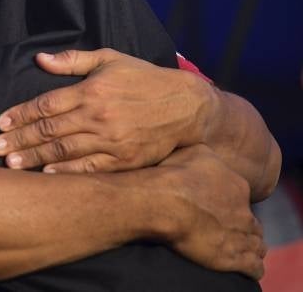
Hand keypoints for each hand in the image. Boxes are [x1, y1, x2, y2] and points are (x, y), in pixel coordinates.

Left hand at [0, 48, 214, 172]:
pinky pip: (90, 169)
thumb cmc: (144, 79)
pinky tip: (46, 176)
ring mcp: (111, 141)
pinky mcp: (125, 160)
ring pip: (65, 152)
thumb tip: (39, 58)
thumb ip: (73, 60)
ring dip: (36, 158)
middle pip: (50, 130)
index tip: (0, 123)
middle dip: (20, 139)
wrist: (187, 107)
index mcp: (91, 91)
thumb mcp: (110, 59)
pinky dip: (67, 173)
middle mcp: (98, 116)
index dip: (21, 114)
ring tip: (11, 165)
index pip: (46, 104)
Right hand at [157, 145, 265, 278]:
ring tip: (241, 251)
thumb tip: (209, 157)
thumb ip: (209, 156)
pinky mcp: (234, 258)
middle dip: (244, 227)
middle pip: (252, 223)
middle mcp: (244, 211)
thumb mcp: (192, 151)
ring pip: (257, 245)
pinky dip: (253, 268)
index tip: (219, 208)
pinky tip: (248, 269)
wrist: (163, 202)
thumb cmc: (171, 175)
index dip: (232, 204)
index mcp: (237, 186)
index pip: (243, 198)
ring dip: (251, 248)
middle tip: (228, 231)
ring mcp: (241, 235)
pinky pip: (254, 267)